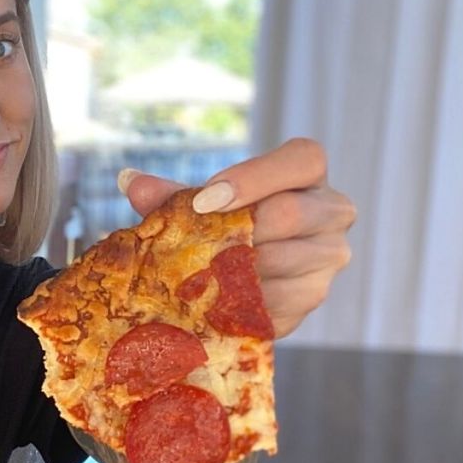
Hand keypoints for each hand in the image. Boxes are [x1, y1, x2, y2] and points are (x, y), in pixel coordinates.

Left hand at [119, 138, 354, 337]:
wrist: (244, 267)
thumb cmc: (225, 219)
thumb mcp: (201, 203)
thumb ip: (172, 195)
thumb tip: (130, 182)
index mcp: (308, 173)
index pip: (303, 160)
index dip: (254, 177)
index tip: (203, 202)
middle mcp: (333, 211)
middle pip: (294, 214)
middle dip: (237, 230)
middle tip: (191, 245)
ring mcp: (329, 258)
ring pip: (284, 263)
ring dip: (232, 270)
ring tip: (193, 274)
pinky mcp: (313, 297)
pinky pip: (277, 302)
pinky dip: (238, 303)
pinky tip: (208, 302)